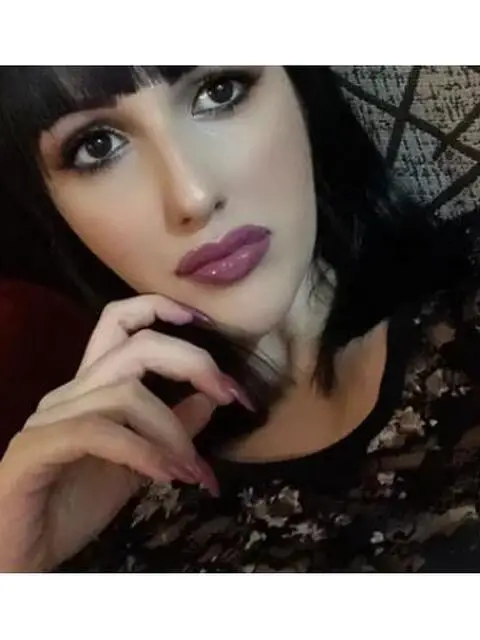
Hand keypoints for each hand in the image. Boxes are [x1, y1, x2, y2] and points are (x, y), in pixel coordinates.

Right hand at [0, 295, 243, 571]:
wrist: (22, 556)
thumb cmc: (73, 507)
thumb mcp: (140, 464)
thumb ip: (171, 430)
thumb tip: (210, 400)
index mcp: (92, 387)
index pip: (118, 322)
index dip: (159, 308)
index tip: (207, 324)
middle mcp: (70, 392)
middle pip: (135, 347)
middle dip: (192, 364)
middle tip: (231, 396)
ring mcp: (49, 418)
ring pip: (125, 393)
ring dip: (174, 431)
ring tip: (195, 470)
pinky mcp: (34, 449)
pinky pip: (96, 432)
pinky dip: (141, 451)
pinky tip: (167, 476)